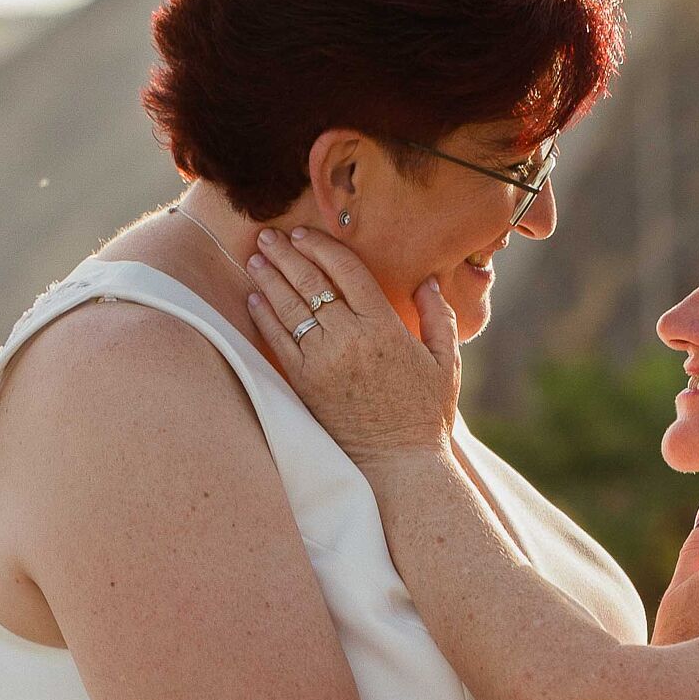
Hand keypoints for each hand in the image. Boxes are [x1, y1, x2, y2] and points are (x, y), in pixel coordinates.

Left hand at [245, 227, 459, 463]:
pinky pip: (277, 342)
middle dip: (286, 255)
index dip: (323, 248)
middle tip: (268, 236)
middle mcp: (349, 339)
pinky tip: (253, 298)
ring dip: (269, 279)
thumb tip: (428, 283)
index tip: (304, 234)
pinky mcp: (304, 384)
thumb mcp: (445, 362)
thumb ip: (437, 318)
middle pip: (311, 283)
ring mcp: (322, 362)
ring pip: (289, 308)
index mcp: (385, 327)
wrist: (398, 465)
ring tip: (255, 258)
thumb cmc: (426, 415)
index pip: (348, 272)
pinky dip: (263, 317)